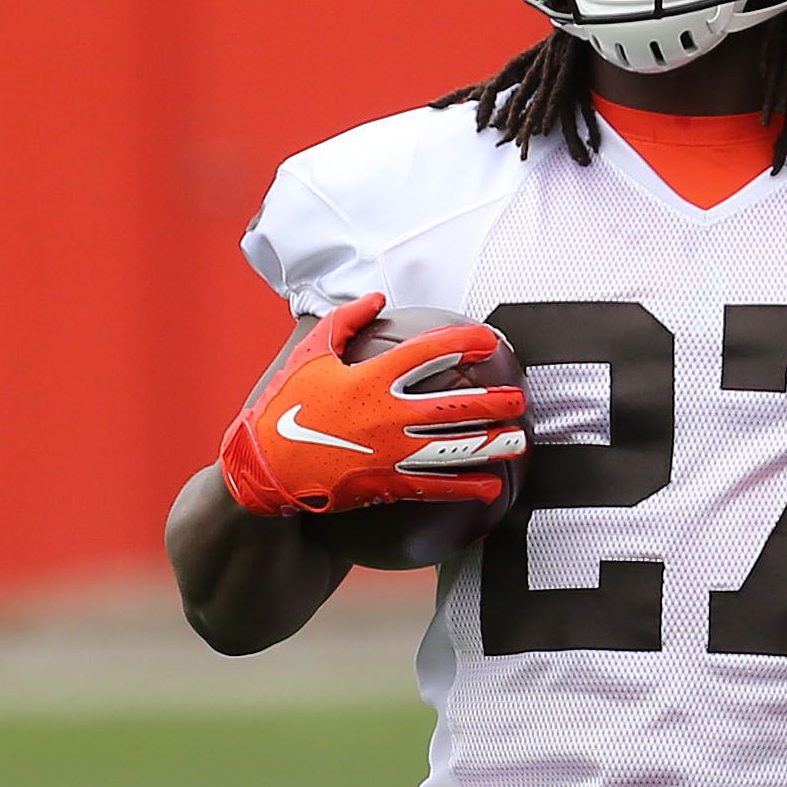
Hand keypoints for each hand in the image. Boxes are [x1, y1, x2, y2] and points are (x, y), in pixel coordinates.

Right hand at [217, 294, 528, 517]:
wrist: (266, 467)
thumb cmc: (286, 406)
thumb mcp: (310, 355)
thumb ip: (345, 322)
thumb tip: (377, 297)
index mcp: (369, 378)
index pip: (426, 353)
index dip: (462, 343)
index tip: (489, 340)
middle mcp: (387, 414)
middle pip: (453, 406)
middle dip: (493, 402)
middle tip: (520, 399)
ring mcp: (390, 452)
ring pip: (453, 449)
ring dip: (491, 446)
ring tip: (520, 441)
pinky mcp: (387, 484)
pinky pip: (436, 488)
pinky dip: (466, 489)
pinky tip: (492, 489)